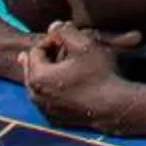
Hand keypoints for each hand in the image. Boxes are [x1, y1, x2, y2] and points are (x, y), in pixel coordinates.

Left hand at [20, 20, 140, 128]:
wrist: (113, 106)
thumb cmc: (98, 73)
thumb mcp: (84, 46)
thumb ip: (65, 32)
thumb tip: (53, 26)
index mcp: (38, 76)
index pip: (35, 51)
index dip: (49, 41)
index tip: (66, 38)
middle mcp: (35, 96)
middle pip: (32, 70)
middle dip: (45, 57)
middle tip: (59, 48)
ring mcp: (44, 110)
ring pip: (39, 86)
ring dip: (48, 74)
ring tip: (62, 65)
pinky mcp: (54, 119)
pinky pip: (47, 100)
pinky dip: (52, 90)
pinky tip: (65, 84)